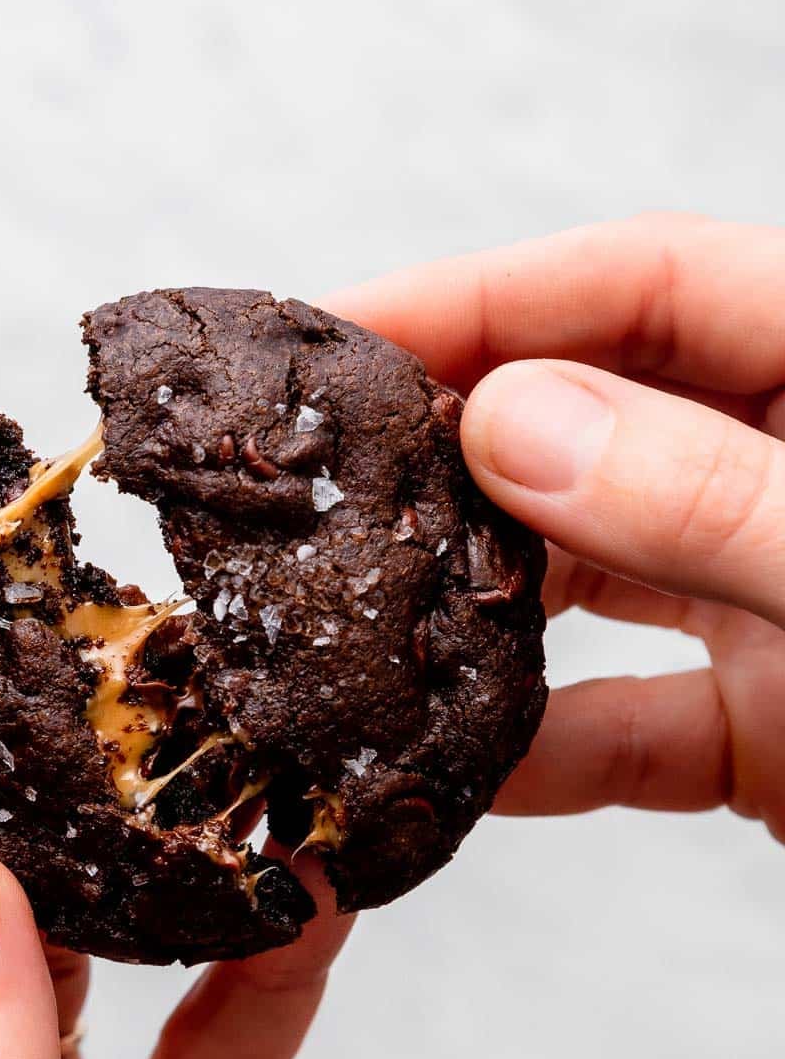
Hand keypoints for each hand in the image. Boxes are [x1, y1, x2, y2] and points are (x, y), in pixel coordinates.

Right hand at [331, 212, 784, 839]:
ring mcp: (773, 602)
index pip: (652, 285)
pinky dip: (538, 750)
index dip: (490, 295)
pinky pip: (627, 726)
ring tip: (355, 614)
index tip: (341, 337)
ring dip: (479, 600)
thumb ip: (704, 498)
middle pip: (598, 418)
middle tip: (319, 475)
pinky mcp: (767, 731)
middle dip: (456, 445)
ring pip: (595, 575)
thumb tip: (508, 427)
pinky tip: (451, 773)